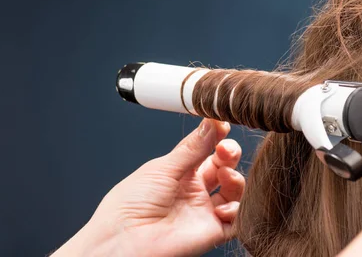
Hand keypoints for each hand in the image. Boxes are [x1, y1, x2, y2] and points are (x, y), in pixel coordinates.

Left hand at [54, 119, 244, 256]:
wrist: (123, 241)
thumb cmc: (130, 204)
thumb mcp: (164, 167)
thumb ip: (194, 147)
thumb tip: (213, 121)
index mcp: (178, 172)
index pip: (206, 149)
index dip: (217, 137)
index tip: (224, 125)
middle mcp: (193, 190)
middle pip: (223, 166)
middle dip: (229, 153)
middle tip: (225, 149)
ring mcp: (203, 211)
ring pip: (234, 191)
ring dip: (236, 179)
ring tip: (225, 176)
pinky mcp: (212, 232)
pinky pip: (237, 220)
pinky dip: (238, 209)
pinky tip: (223, 206)